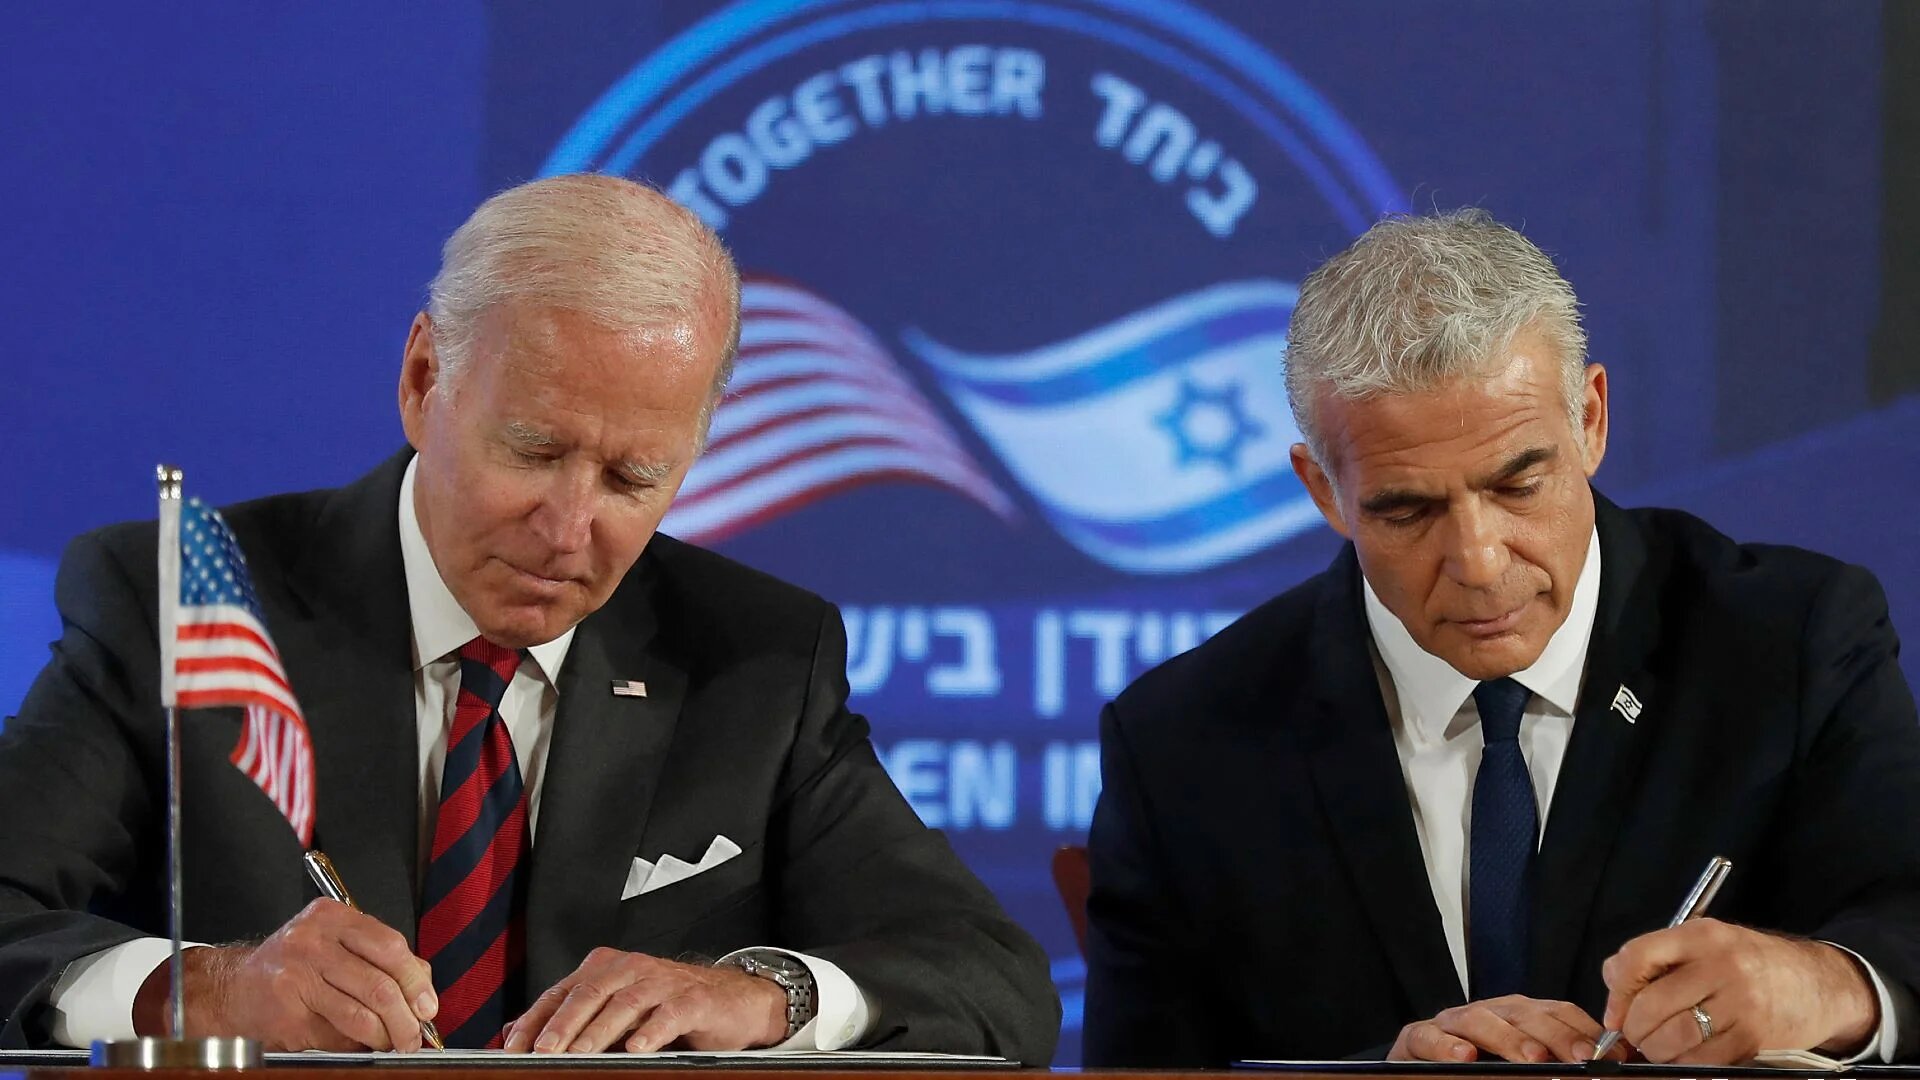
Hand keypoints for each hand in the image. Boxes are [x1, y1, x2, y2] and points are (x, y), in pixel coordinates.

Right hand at [135, 899, 436, 1050]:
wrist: (232, 988)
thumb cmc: (292, 965)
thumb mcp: (335, 943)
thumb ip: (379, 958)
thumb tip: (423, 991)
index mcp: (331, 917)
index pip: (389, 946)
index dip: (416, 980)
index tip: (428, 1004)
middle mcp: (312, 942)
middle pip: (379, 983)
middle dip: (406, 1016)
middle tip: (415, 1033)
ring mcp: (296, 978)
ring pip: (361, 1014)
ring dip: (386, 1036)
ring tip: (394, 1042)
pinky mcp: (288, 1013)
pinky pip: (337, 1034)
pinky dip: (358, 1045)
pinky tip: (363, 1044)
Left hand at [503, 948, 785, 1052]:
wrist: (732, 1001)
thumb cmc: (668, 1006)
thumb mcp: (615, 1012)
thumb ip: (572, 1020)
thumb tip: (515, 1032)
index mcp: (607, 968)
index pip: (561, 991)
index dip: (535, 1019)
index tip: (513, 1047)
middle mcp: (631, 968)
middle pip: (589, 992)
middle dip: (562, 1024)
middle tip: (543, 1050)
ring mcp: (663, 982)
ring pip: (624, 1002)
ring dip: (599, 1030)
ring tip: (581, 1054)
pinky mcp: (693, 1000)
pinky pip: (669, 1013)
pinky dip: (651, 1031)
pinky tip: (637, 1048)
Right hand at [1389, 995, 1617, 1062]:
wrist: (1423, 1074)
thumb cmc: (1478, 1073)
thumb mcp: (1520, 1068)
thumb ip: (1554, 1063)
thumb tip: (1613, 1064)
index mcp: (1516, 1018)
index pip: (1555, 1011)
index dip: (1584, 1029)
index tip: (1612, 1054)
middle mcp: (1486, 1014)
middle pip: (1523, 1013)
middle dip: (1557, 1035)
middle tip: (1583, 1058)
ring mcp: (1448, 1024)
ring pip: (1478, 1018)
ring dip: (1508, 1038)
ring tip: (1533, 1060)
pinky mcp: (1414, 1039)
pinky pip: (1426, 1036)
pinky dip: (1445, 1044)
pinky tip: (1465, 1056)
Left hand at [1601, 918, 1877, 1064]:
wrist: (1817, 983)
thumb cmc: (1748, 962)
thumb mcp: (1705, 943)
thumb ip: (1655, 956)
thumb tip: (1611, 981)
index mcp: (1701, 935)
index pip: (1638, 957)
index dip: (1616, 991)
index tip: (1614, 1013)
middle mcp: (1721, 966)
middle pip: (1652, 1004)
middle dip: (1633, 1029)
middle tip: (1634, 1036)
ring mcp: (1741, 1003)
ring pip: (1674, 1037)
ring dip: (1655, 1050)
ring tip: (1657, 1047)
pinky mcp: (1755, 1037)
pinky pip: (1702, 1060)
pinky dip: (1683, 1064)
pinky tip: (1683, 1057)